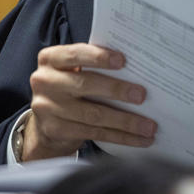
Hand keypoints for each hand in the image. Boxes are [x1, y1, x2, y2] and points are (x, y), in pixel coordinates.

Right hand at [23, 43, 155, 160]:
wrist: (46, 119)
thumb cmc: (70, 84)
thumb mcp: (75, 68)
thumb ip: (96, 63)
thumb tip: (138, 65)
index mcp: (51, 59)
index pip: (75, 54)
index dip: (99, 57)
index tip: (122, 60)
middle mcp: (45, 81)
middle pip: (85, 85)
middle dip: (117, 90)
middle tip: (141, 95)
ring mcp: (47, 108)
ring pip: (92, 115)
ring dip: (125, 121)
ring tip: (148, 126)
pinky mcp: (55, 130)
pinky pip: (93, 133)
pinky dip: (120, 137)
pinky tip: (139, 138)